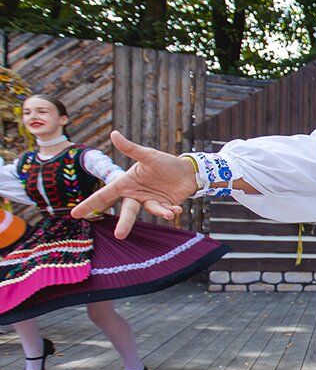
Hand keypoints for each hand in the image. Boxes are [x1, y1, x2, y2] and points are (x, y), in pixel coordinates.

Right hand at [71, 131, 195, 237]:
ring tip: (169, 213)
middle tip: (119, 235)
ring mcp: (150, 201)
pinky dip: (171, 211)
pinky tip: (177, 209)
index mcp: (126, 183)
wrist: (187, 172)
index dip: (90, 204)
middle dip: (124, 223)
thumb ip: (131, 149)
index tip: (75, 214)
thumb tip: (114, 134)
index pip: (105, 195)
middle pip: (127, 210)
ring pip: (149, 211)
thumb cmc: (165, 163)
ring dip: (159, 213)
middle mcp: (136, 194)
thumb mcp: (148, 155)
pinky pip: (165, 211)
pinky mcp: (164, 206)